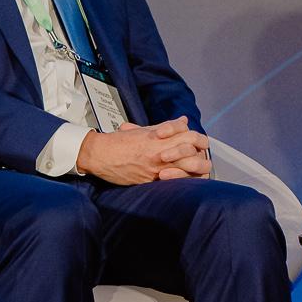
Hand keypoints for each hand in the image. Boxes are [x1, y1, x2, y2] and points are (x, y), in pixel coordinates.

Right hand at [77, 117, 211, 183]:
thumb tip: (184, 120)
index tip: (198, 145)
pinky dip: (182, 181)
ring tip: (194, 172)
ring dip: (195, 170)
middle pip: (193, 149)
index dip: (199, 140)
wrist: (99, 154)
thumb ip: (167, 126)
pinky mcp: (150, 179)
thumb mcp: (144, 130)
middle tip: (200, 160)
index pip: (191, 134)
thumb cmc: (119, 142)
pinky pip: (174, 181)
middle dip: (201, 156)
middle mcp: (161, 149)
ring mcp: (157, 165)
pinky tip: (183, 181)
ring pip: (188, 166)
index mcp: (160, 135)